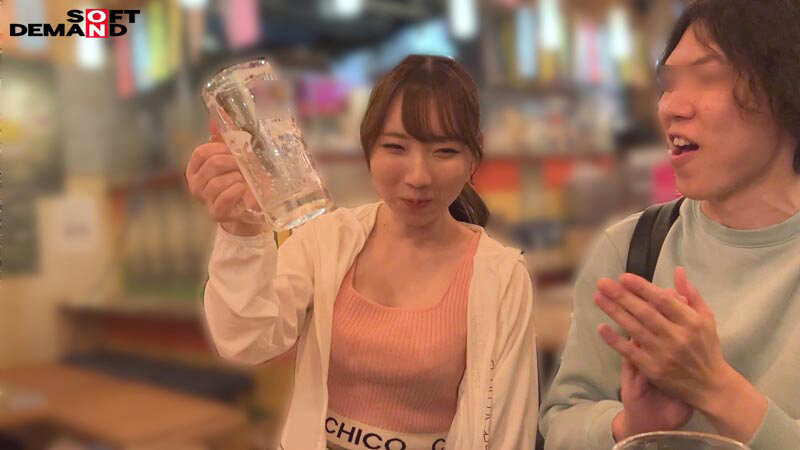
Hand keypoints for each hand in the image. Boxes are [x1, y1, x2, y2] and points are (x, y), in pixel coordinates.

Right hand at [186, 120, 264, 235]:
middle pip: (212, 164)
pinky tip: (243, 189)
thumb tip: (215, 117)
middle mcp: (195, 184)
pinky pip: (225, 197)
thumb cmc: (241, 178)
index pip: (201, 152)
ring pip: (219, 181)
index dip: (220, 148)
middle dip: (233, 162)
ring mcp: (204, 200)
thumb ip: (224, 137)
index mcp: (195, 168)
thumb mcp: (233, 155)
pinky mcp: (216, 213)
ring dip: (238, 178)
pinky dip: (237, 190)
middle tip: (244, 167)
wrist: (251, 206)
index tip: (235, 151)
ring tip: (245, 180)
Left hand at [595, 267, 766, 442]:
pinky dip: (615, 340)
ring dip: (614, 312)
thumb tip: (677, 270)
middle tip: (602, 282)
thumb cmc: (706, 347)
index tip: (623, 277)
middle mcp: (676, 336)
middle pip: (644, 312)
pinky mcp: (652, 369)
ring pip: (634, 329)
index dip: (642, 287)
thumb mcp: (706, 318)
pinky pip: (630, 352)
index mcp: (690, 321)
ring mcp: (663, 353)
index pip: (662, 300)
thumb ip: (690, 294)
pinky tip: (601, 328)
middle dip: (622, 296)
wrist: (710, 386)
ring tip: (598, 297)